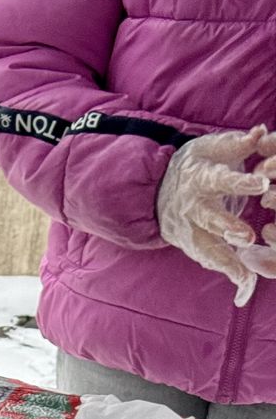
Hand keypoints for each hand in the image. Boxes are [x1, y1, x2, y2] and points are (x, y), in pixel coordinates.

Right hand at [158, 126, 275, 306]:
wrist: (157, 191)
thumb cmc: (197, 166)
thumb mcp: (213, 148)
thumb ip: (239, 143)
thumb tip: (261, 131)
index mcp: (200, 178)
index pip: (221, 180)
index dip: (240, 182)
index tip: (262, 184)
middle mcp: (192, 206)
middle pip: (209, 219)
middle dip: (227, 227)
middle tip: (247, 236)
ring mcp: (189, 229)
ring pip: (205, 247)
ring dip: (226, 261)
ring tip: (246, 278)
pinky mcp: (192, 245)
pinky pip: (210, 261)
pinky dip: (226, 273)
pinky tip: (245, 287)